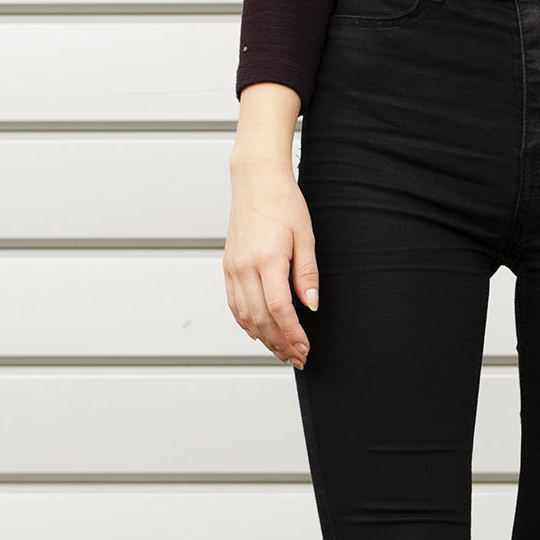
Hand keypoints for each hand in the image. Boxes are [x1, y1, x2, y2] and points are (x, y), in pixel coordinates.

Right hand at [223, 159, 319, 366]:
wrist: (256, 182)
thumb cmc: (284, 204)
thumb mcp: (306, 237)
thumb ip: (307, 275)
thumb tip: (311, 306)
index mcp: (267, 260)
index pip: (280, 310)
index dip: (293, 334)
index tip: (306, 348)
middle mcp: (245, 268)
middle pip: (261, 319)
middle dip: (280, 343)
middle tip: (297, 357)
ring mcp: (233, 268)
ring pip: (245, 316)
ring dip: (263, 338)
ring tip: (282, 351)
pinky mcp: (228, 267)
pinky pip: (234, 304)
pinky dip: (246, 323)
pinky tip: (260, 332)